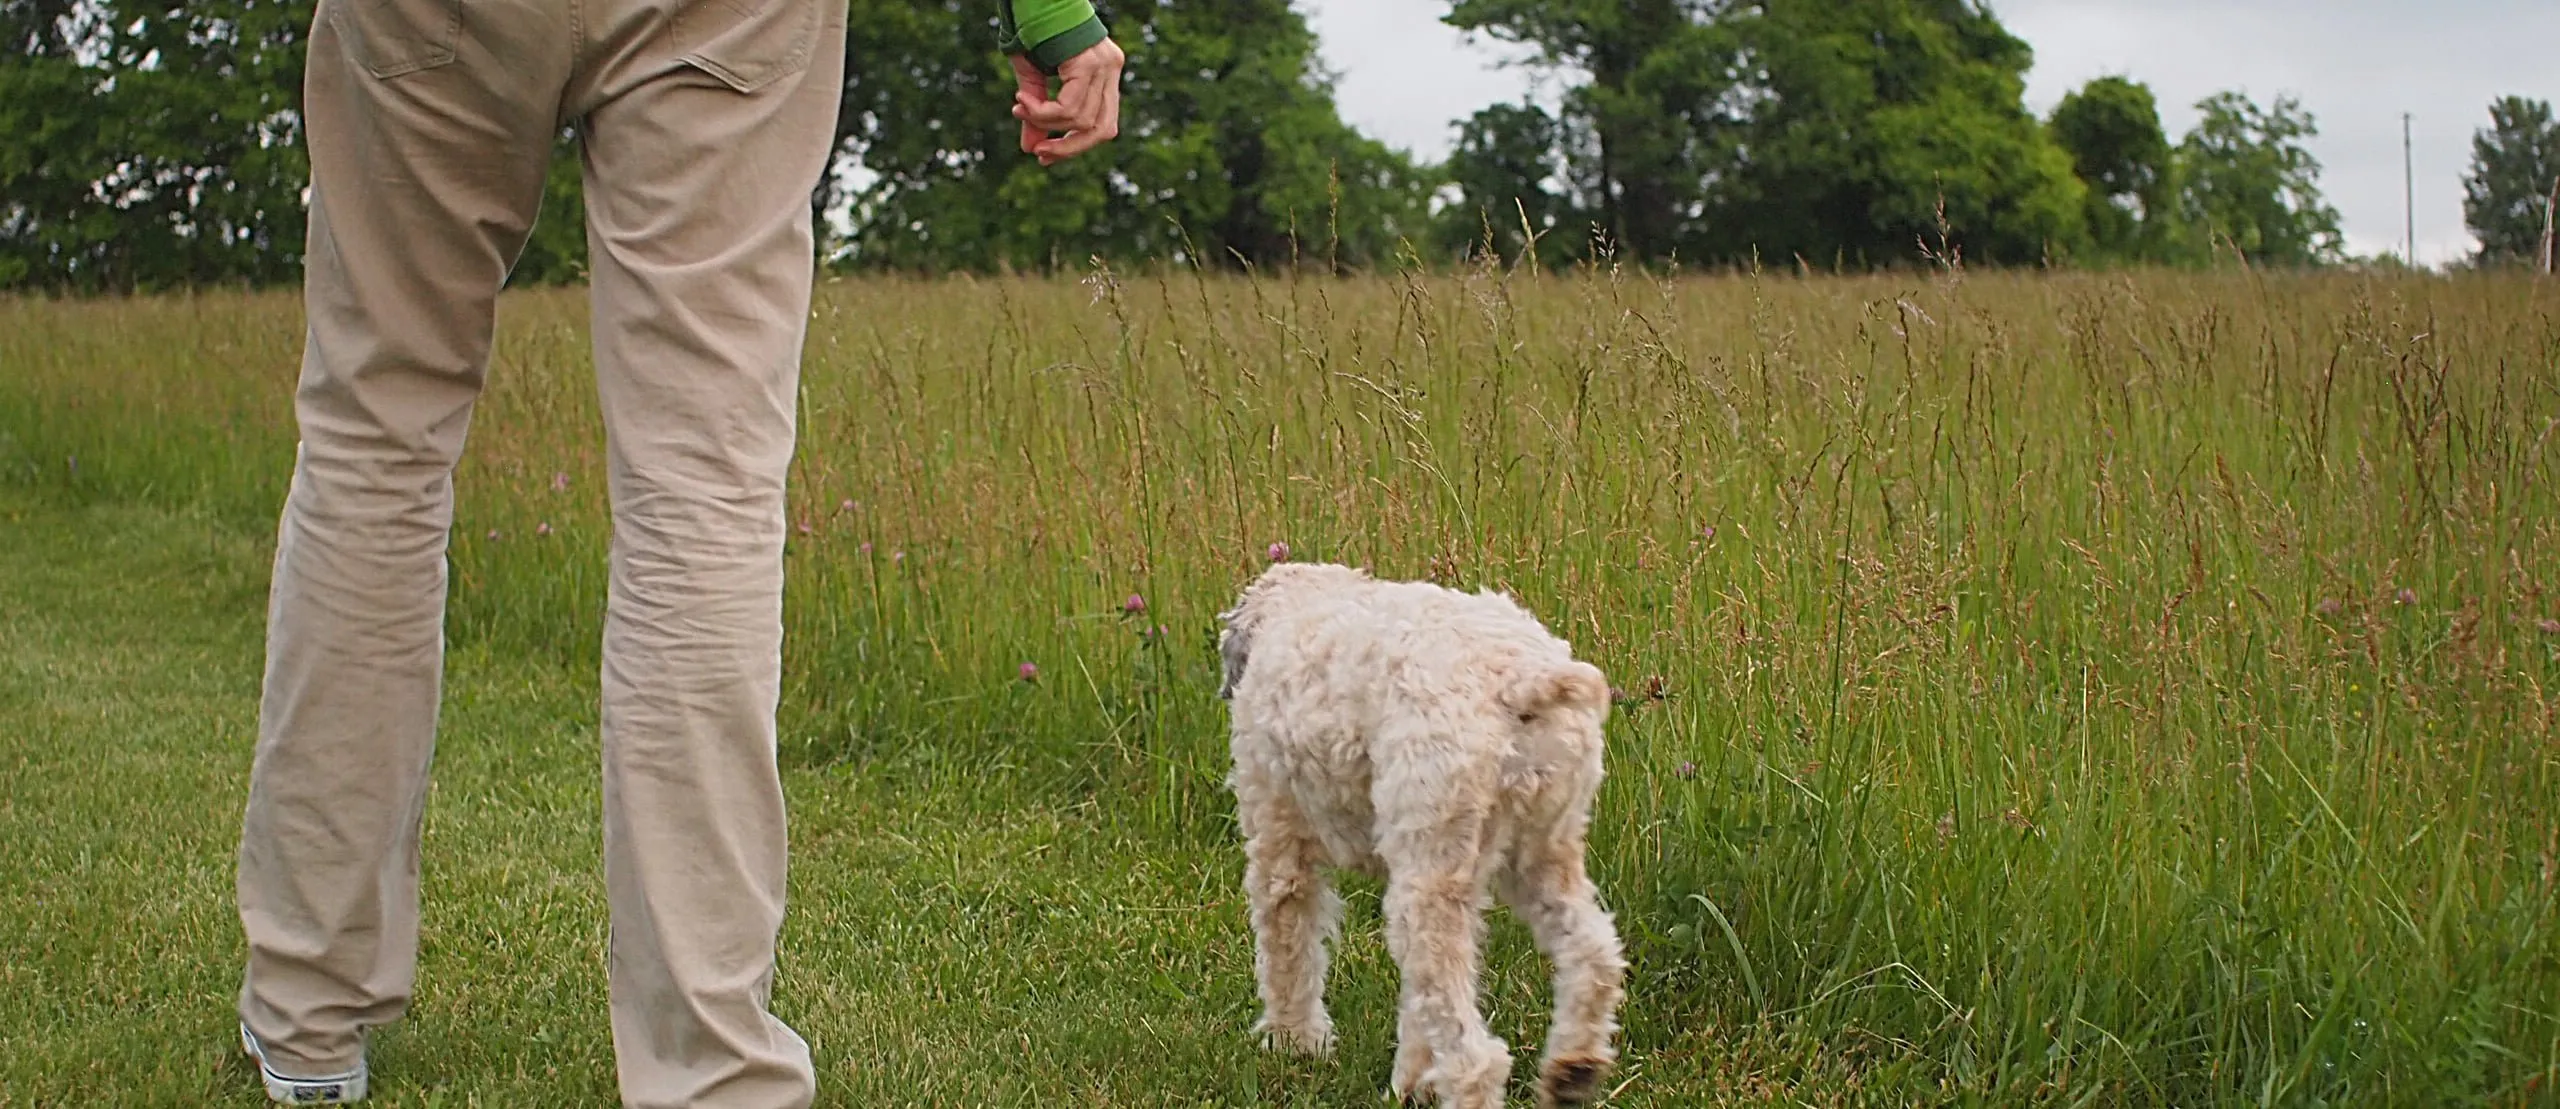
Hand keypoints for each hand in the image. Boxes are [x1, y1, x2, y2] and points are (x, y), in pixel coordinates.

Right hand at [1010, 38, 1124, 165]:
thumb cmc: (1031, 33)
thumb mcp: (1033, 80)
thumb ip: (1038, 115)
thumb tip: (1032, 150)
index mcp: (1105, 73)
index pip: (1103, 125)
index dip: (1076, 146)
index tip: (1044, 153)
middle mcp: (1111, 69)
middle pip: (1102, 130)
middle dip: (1069, 148)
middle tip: (1039, 153)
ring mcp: (1105, 65)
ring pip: (1082, 120)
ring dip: (1046, 123)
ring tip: (1020, 109)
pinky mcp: (1090, 62)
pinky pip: (1070, 106)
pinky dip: (1044, 112)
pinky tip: (1022, 101)